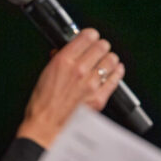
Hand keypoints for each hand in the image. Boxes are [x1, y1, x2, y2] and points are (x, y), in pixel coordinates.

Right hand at [17, 28, 124, 147]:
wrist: (46, 126)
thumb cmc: (43, 102)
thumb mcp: (46, 73)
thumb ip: (59, 58)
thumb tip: (66, 49)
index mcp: (64, 61)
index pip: (87, 36)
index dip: (91, 35)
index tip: (91, 37)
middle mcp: (80, 69)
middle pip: (102, 46)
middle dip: (101, 46)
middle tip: (99, 50)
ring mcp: (91, 83)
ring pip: (111, 60)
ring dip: (110, 58)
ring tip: (107, 61)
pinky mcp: (99, 97)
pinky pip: (115, 79)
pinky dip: (117, 72)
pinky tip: (115, 70)